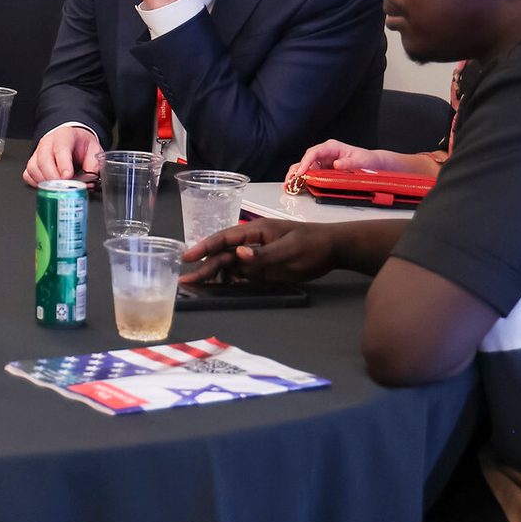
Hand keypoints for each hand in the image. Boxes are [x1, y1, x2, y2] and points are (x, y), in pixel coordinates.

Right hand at [23, 123, 104, 186]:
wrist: (73, 140)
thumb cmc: (81, 144)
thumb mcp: (94, 149)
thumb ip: (93, 163)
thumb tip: (89, 177)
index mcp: (64, 136)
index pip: (60, 148)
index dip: (63, 164)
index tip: (68, 176)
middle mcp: (47, 143)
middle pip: (43, 159)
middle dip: (53, 177)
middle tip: (63, 187)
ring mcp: (37, 152)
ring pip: (33, 167)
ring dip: (44, 181)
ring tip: (57, 188)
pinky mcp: (33, 162)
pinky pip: (28, 174)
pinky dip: (36, 183)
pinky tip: (47, 187)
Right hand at [182, 218, 340, 283]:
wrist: (334, 249)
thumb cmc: (313, 245)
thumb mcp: (289, 250)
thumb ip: (262, 254)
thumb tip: (237, 255)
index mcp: (255, 232)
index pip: (224, 239)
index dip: (205, 246)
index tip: (187, 256)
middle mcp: (252, 244)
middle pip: (223, 255)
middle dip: (204, 265)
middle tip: (186, 279)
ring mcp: (257, 257)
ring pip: (230, 266)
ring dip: (214, 274)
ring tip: (196, 286)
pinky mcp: (264, 269)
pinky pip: (242, 275)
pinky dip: (229, 281)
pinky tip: (217, 289)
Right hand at [285, 143, 440, 184]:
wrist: (376, 165)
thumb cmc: (370, 160)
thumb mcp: (362, 160)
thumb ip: (350, 162)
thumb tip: (337, 164)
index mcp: (332, 147)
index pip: (314, 152)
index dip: (306, 162)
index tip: (301, 172)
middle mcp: (325, 154)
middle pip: (305, 160)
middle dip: (296, 170)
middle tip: (290, 181)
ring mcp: (323, 163)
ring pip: (305, 168)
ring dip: (296, 177)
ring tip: (289, 186)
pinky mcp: (324, 172)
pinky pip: (310, 175)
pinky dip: (303, 181)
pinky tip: (297, 188)